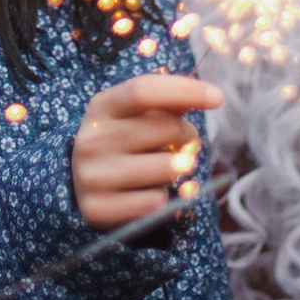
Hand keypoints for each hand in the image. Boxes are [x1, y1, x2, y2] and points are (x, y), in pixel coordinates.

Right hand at [71, 72, 224, 228]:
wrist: (82, 184)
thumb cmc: (122, 141)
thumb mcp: (135, 114)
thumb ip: (168, 102)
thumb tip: (209, 96)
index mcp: (101, 106)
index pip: (144, 90)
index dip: (185, 90)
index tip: (218, 97)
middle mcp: (92, 139)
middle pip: (167, 128)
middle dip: (187, 135)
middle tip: (180, 143)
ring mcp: (92, 176)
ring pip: (167, 169)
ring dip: (176, 169)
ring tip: (161, 168)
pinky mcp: (98, 209)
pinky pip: (156, 203)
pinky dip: (162, 199)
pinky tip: (145, 193)